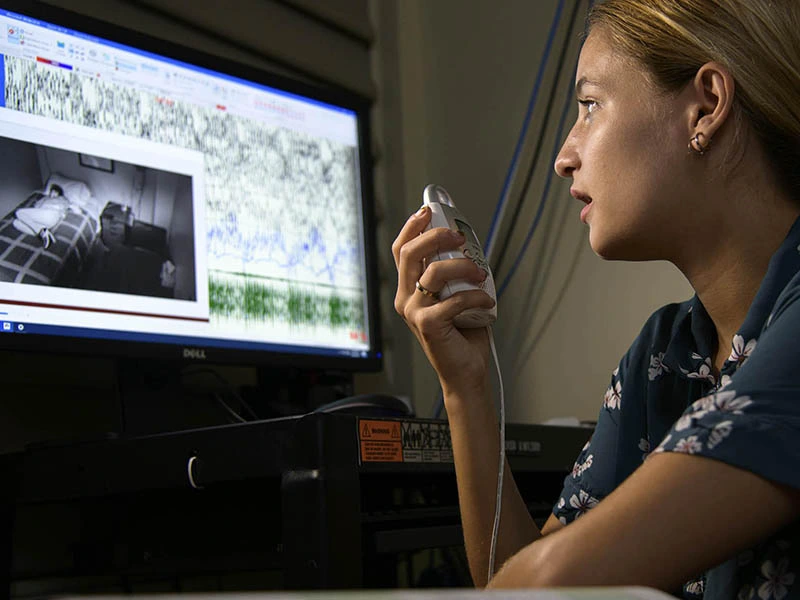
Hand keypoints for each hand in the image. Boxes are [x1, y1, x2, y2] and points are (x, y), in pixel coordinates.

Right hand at [392, 206, 495, 394]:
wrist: (465, 372)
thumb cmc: (462, 334)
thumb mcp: (455, 295)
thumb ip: (453, 273)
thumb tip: (466, 243)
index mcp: (408, 290)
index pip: (400, 250)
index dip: (412, 227)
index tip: (429, 211)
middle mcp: (405, 299)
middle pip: (410, 253)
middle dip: (436, 236)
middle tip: (459, 237)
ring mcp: (413, 312)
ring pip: (434, 272)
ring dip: (463, 266)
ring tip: (480, 272)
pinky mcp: (427, 325)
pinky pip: (454, 299)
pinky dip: (476, 295)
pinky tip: (487, 299)